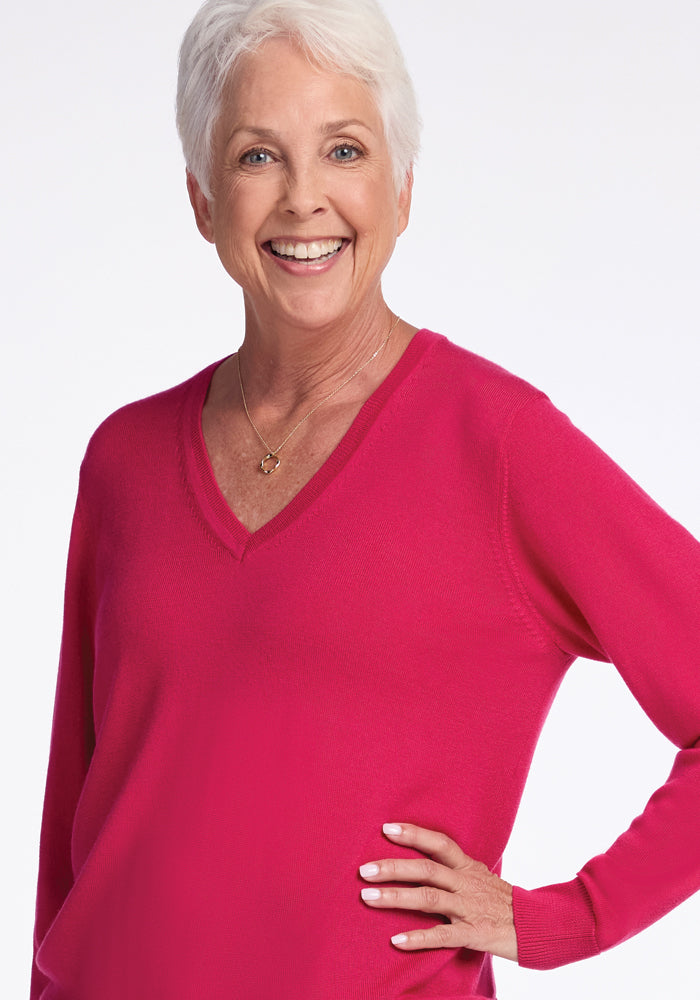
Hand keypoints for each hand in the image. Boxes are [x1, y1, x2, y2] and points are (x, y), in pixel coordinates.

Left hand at [359, 822, 517, 961]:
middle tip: (364, 870)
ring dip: (395, 897)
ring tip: (368, 897)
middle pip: (426, 869)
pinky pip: (443, 936)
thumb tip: (424, 860)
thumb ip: (455, 870)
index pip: (439, 843)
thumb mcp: (482, 877)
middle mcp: (467, 883)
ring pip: (428, 898)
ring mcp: (470, 908)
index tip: (386, 829)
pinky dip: (419, 938)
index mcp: (468, 867)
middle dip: (393, 867)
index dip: (413, 834)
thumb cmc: (503, 902)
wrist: (539, 926)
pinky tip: (396, 940)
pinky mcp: (475, 934)